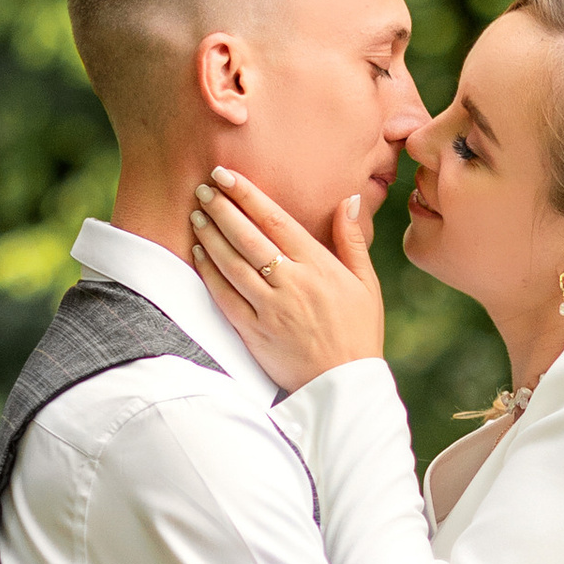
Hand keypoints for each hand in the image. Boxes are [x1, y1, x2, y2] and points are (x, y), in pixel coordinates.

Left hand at [190, 167, 382, 391]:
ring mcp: (270, 308)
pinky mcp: (254, 332)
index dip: (247, 194)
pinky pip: (225, 296)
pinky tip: (198, 253)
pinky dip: (209, 272)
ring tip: (197, 213)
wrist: (345, 388)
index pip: (275, 219)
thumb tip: (346, 200)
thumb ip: (352, 241)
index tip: (227, 175)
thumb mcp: (366, 284)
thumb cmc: (359, 333)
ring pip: (232, 263)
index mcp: (319, 267)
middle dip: (222, 208)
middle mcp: (292, 283)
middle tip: (204, 188)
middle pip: (248, 236)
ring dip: (211, 235)